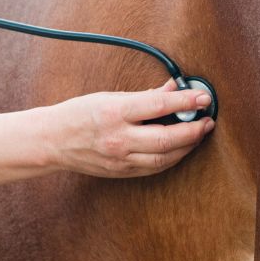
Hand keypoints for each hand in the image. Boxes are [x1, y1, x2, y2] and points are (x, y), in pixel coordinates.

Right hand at [47, 81, 214, 177]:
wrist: (52, 141)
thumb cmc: (80, 113)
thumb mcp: (110, 96)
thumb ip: (145, 95)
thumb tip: (174, 88)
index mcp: (114, 112)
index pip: (158, 106)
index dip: (186, 102)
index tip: (204, 97)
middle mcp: (118, 138)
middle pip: (166, 139)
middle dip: (193, 130)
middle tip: (208, 120)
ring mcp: (120, 159)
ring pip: (164, 159)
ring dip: (187, 146)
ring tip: (199, 133)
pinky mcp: (121, 172)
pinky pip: (154, 168)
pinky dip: (172, 158)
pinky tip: (181, 148)